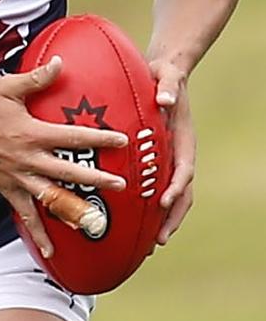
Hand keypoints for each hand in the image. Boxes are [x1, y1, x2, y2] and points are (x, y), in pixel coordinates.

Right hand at [0, 56, 128, 259]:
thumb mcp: (8, 87)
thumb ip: (37, 78)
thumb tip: (61, 62)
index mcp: (33, 133)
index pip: (73, 137)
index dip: (99, 138)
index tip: (122, 140)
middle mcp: (29, 159)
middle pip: (70, 171)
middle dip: (97, 178)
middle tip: (121, 184)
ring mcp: (18, 177)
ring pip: (52, 198)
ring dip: (75, 209)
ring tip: (96, 220)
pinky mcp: (6, 190)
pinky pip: (26, 215)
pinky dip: (38, 233)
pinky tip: (51, 250)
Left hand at [151, 60, 195, 244]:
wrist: (165, 75)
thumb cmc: (165, 77)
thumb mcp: (166, 77)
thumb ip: (167, 88)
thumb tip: (165, 100)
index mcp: (184, 140)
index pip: (184, 169)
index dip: (176, 187)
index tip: (164, 202)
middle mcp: (179, 155)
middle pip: (183, 193)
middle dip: (172, 218)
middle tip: (159, 241)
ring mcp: (170, 161)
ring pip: (172, 197)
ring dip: (164, 221)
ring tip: (151, 246)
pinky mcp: (158, 161)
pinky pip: (158, 189)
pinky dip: (151, 209)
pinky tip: (136, 225)